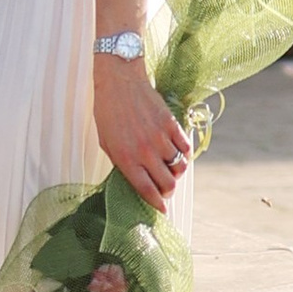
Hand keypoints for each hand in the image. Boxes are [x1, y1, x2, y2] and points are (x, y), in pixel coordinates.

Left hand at [94, 57, 192, 209]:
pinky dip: (184, 154)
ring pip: (180, 167)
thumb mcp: (107, 143)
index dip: (157, 203)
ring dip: (177, 172)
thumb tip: (138, 180)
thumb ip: (122, 163)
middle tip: (166, 188)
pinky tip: (177, 152)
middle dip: (169, 191)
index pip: (147, 190)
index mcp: (126, 159)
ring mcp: (160, 138)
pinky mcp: (171, 124)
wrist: (119, 81)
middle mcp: (145, 152)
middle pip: (168, 183)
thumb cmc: (108, 112)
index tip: (162, 210)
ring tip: (170, 168)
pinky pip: (185, 148)